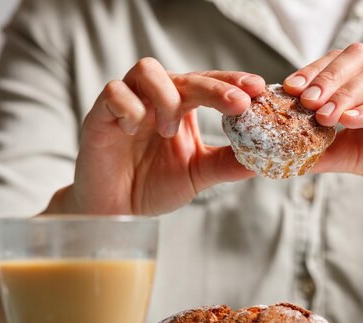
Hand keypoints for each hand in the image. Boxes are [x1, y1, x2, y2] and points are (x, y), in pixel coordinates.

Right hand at [46, 58, 263, 214]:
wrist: (115, 212)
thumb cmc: (153, 186)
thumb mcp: (197, 174)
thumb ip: (226, 164)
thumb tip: (262, 159)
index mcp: (181, 106)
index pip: (209, 83)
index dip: (232, 81)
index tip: (258, 88)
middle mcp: (156, 98)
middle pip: (185, 75)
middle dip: (214, 88)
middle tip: (238, 104)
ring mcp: (128, 102)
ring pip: (147, 70)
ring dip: (166, 97)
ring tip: (169, 130)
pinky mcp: (101, 114)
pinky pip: (114, 92)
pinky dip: (129, 108)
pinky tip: (133, 130)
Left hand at [283, 43, 362, 211]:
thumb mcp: (355, 154)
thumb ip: (324, 148)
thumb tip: (284, 151)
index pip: (343, 59)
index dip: (314, 70)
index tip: (289, 89)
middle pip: (361, 55)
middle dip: (328, 77)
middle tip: (304, 101)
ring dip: (347, 94)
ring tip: (324, 116)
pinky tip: (351, 121)